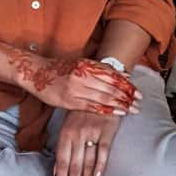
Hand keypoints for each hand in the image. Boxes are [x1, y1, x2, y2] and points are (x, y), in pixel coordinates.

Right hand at [19, 54, 138, 115]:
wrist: (36, 73)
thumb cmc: (60, 68)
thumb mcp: (81, 63)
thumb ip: (101, 69)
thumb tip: (123, 76)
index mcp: (86, 64)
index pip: (112, 75)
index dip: (127, 85)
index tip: (138, 92)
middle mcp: (82, 75)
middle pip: (110, 87)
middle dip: (127, 96)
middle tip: (139, 103)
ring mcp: (75, 89)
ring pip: (103, 97)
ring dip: (120, 104)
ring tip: (131, 109)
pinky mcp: (69, 101)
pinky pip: (92, 107)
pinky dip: (106, 110)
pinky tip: (117, 112)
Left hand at [54, 107, 125, 175]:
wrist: (102, 90)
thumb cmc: (83, 111)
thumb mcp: (68, 125)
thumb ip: (63, 148)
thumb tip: (56, 171)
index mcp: (65, 133)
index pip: (61, 162)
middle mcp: (77, 134)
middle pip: (73, 165)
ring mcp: (92, 132)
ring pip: (87, 162)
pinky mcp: (107, 130)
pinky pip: (103, 152)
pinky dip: (99, 167)